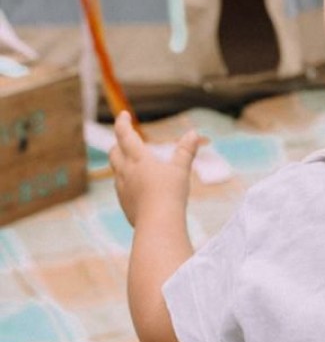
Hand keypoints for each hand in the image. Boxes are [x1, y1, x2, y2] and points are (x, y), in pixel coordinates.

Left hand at [109, 111, 201, 227]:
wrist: (158, 225)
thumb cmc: (170, 195)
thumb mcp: (181, 171)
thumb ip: (186, 152)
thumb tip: (194, 133)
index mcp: (138, 159)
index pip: (124, 134)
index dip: (122, 123)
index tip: (124, 115)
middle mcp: (126, 172)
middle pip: (114, 152)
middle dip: (118, 144)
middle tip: (124, 142)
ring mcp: (123, 190)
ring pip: (117, 172)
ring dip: (122, 166)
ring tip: (132, 167)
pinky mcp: (125, 206)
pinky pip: (122, 192)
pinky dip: (128, 186)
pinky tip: (137, 192)